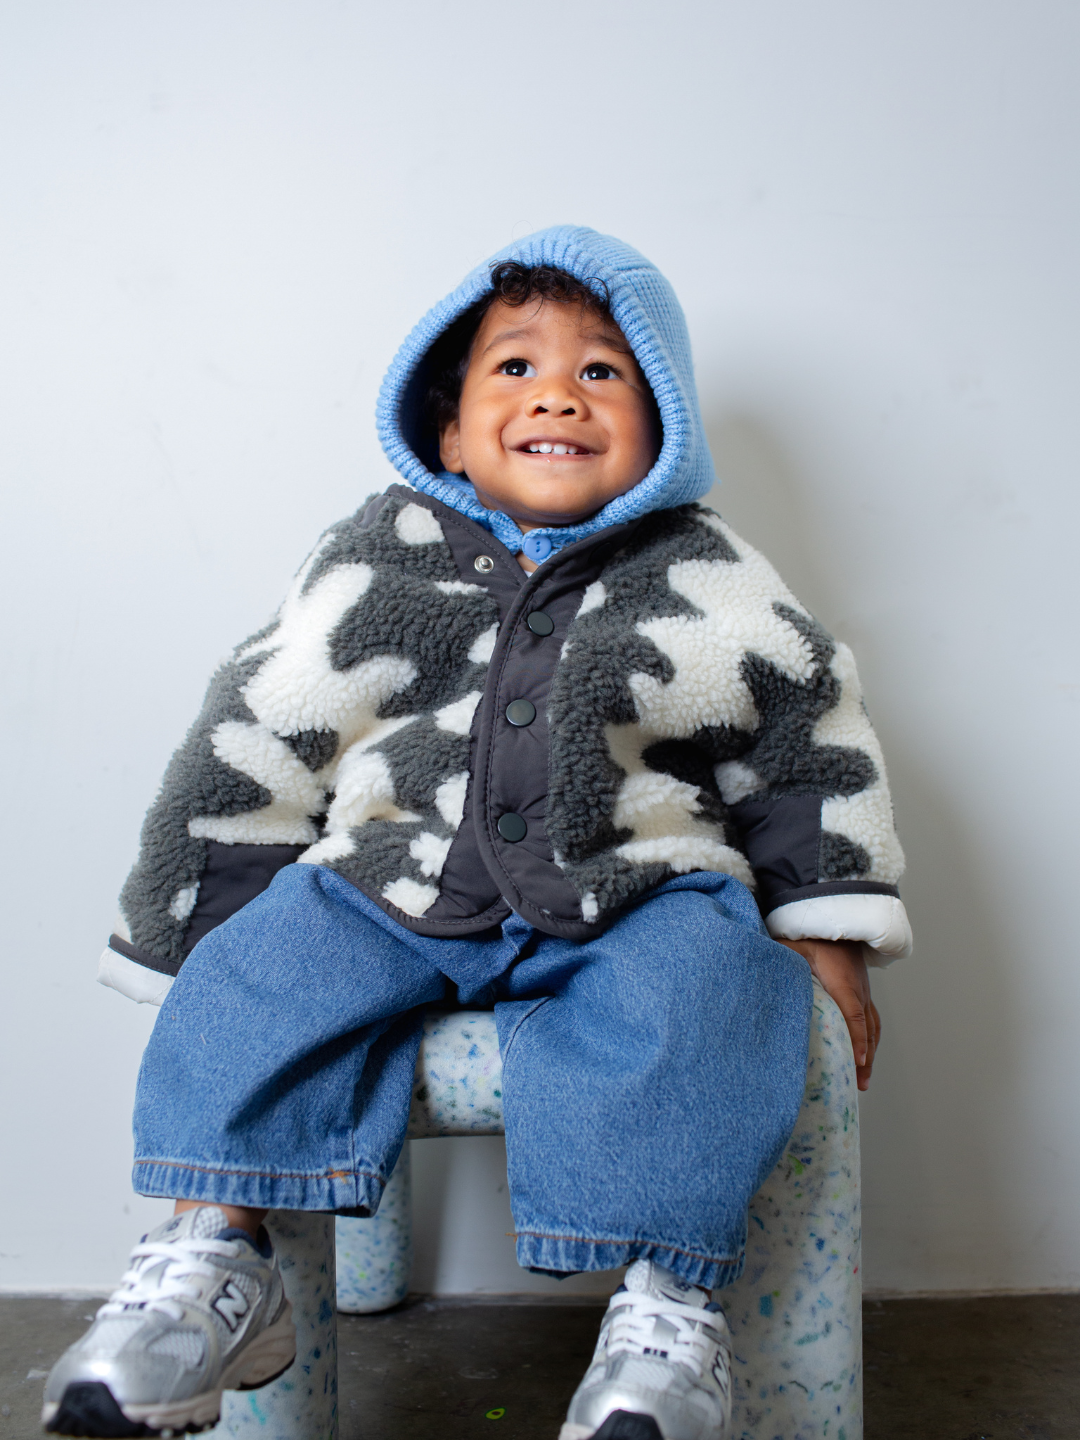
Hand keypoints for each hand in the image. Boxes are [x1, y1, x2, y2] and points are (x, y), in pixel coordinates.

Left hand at [777, 938, 880, 1090]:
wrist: (833, 912)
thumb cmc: (810, 931)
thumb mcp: (791, 944)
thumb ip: (780, 962)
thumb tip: (763, 981)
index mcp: (842, 979)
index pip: (852, 1013)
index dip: (856, 1039)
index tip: (857, 1062)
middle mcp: (857, 987)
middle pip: (867, 1027)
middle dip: (865, 1056)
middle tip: (859, 1084)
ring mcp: (862, 988)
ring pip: (872, 1025)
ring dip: (870, 1051)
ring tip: (863, 1077)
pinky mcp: (862, 988)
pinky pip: (870, 1016)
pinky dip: (870, 1037)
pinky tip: (865, 1052)